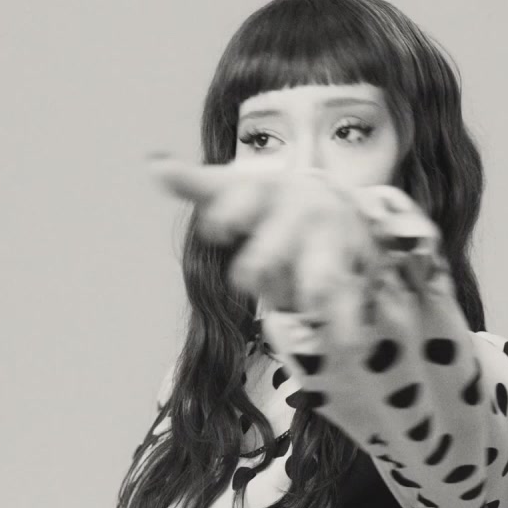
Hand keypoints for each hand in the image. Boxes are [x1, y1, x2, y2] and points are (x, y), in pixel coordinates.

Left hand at [146, 152, 381, 346]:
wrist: (338, 206)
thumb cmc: (271, 204)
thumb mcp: (234, 189)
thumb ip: (196, 183)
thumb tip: (154, 164)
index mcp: (270, 191)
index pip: (249, 195)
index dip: (232, 212)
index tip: (215, 228)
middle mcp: (303, 213)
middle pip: (282, 239)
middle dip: (265, 258)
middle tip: (245, 277)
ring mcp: (332, 243)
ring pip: (321, 269)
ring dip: (314, 285)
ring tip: (311, 298)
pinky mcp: (354, 273)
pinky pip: (350, 303)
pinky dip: (348, 325)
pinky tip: (345, 343)